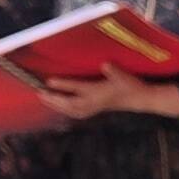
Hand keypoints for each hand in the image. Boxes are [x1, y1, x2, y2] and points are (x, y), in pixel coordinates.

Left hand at [29, 67, 150, 119]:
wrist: (139, 99)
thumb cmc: (130, 85)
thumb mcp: (123, 76)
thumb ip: (113, 71)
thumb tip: (105, 65)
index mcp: (98, 93)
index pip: (76, 88)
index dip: (62, 84)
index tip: (48, 81)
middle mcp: (93, 102)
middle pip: (69, 103)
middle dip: (53, 98)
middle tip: (39, 93)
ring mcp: (93, 108)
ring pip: (70, 109)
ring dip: (56, 105)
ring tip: (44, 98)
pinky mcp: (94, 110)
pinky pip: (75, 112)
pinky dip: (65, 110)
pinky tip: (59, 106)